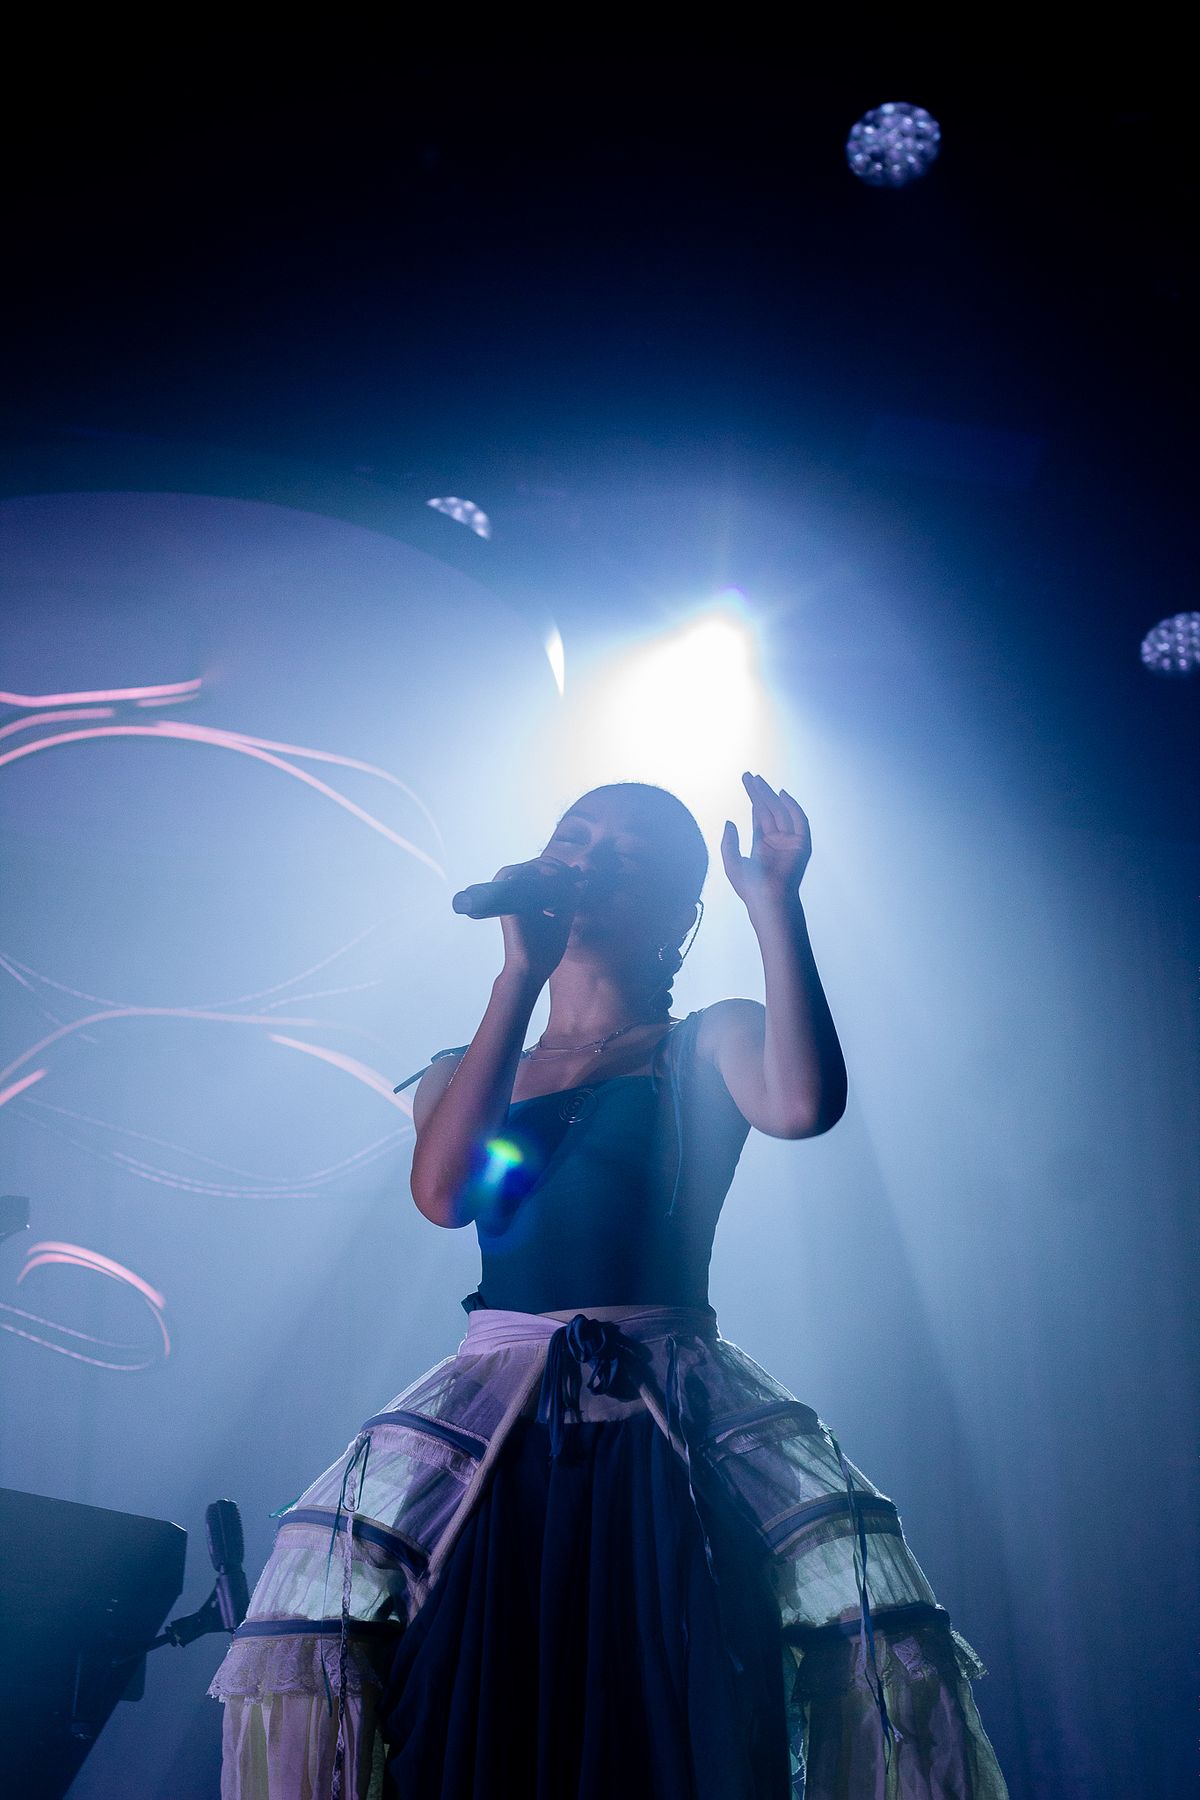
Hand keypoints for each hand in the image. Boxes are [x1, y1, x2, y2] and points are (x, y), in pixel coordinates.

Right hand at [495, 856, 581, 983]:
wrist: (533, 970)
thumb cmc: (546, 952)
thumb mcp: (563, 921)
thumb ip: (568, 902)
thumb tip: (579, 882)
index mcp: (530, 903)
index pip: (539, 876)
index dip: (556, 869)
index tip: (574, 876)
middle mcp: (518, 900)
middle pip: (530, 869)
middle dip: (551, 865)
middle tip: (567, 873)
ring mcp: (510, 901)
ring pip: (520, 870)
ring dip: (540, 866)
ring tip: (557, 874)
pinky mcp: (506, 905)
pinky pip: (510, 877)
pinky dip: (528, 872)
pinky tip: (548, 878)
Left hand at [721, 773, 811, 911]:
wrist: (767, 900)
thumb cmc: (750, 888)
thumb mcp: (732, 863)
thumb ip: (729, 843)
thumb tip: (729, 822)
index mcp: (762, 845)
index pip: (758, 816)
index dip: (752, 799)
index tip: (746, 783)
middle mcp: (777, 841)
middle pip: (768, 810)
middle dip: (759, 793)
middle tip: (749, 776)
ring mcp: (789, 842)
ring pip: (780, 812)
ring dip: (770, 796)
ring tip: (758, 781)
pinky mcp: (801, 844)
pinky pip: (799, 821)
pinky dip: (792, 807)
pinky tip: (781, 794)